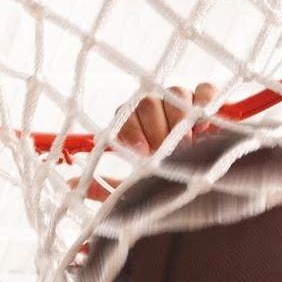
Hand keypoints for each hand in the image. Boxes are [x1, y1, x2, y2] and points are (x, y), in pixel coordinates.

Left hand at [79, 82, 220, 200]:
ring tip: (186, 146)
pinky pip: (205, 90)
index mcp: (135, 128)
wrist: (204, 190)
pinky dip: (206, 102)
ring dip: (179, 119)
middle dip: (156, 128)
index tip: (140, 153)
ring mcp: (183, 105)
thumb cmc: (165, 188)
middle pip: (148, 102)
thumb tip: (71, 183)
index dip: (130, 132)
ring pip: (175, 93)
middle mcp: (157, 112)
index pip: (124, 116)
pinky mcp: (210, 105)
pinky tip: (206, 128)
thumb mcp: (135, 192)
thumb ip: (106, 188)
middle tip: (165, 152)